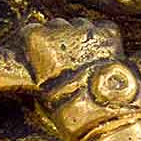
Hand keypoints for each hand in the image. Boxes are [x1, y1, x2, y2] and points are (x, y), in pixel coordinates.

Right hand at [21, 17, 140, 140]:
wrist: (104, 115)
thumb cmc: (68, 110)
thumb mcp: (41, 91)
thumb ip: (40, 70)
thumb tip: (43, 68)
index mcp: (37, 40)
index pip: (31, 31)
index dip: (37, 45)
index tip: (41, 56)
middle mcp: (60, 28)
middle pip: (56, 25)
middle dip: (59, 40)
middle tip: (66, 63)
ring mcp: (86, 29)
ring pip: (80, 25)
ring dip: (80, 38)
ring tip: (85, 62)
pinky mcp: (109, 33)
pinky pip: (103, 30)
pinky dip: (103, 40)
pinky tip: (102, 58)